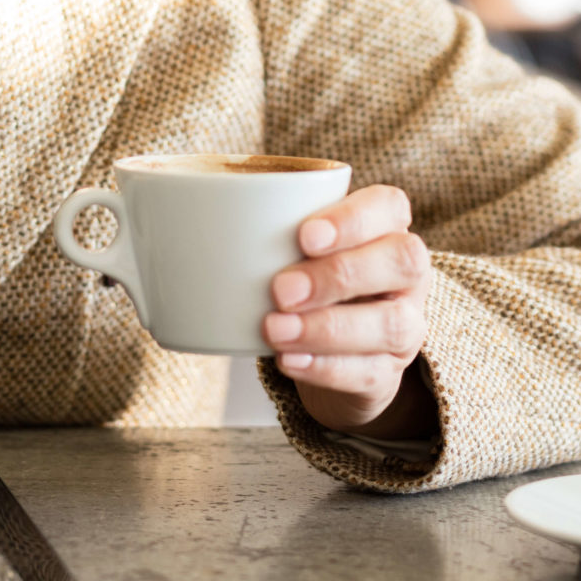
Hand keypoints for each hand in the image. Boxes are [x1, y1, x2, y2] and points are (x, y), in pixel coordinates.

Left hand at [264, 184, 435, 442]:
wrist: (331, 350)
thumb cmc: (305, 278)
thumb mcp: (290, 247)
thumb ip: (258, 230)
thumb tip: (174, 226)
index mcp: (385, 228)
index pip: (390, 207)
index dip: (353, 218)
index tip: (303, 236)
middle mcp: (407, 275)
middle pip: (403, 261)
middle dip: (338, 274)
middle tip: (280, 289)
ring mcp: (405, 325)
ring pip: (391, 324)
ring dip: (327, 327)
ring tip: (274, 330)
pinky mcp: (387, 373)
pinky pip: (370, 373)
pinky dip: (325, 368)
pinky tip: (290, 360)